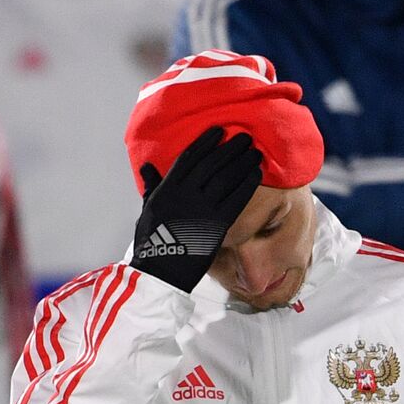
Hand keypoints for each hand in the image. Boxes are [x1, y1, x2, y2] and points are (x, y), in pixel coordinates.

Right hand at [131, 126, 262, 292]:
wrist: (161, 271)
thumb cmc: (152, 241)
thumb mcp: (147, 209)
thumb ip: (151, 186)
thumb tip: (147, 167)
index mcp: (167, 189)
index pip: (189, 158)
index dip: (205, 142)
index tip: (218, 131)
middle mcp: (185, 195)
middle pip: (212, 163)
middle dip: (230, 148)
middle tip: (244, 138)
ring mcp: (202, 209)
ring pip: (226, 177)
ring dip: (242, 162)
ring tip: (254, 152)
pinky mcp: (217, 224)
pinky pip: (237, 199)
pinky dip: (248, 184)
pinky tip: (257, 175)